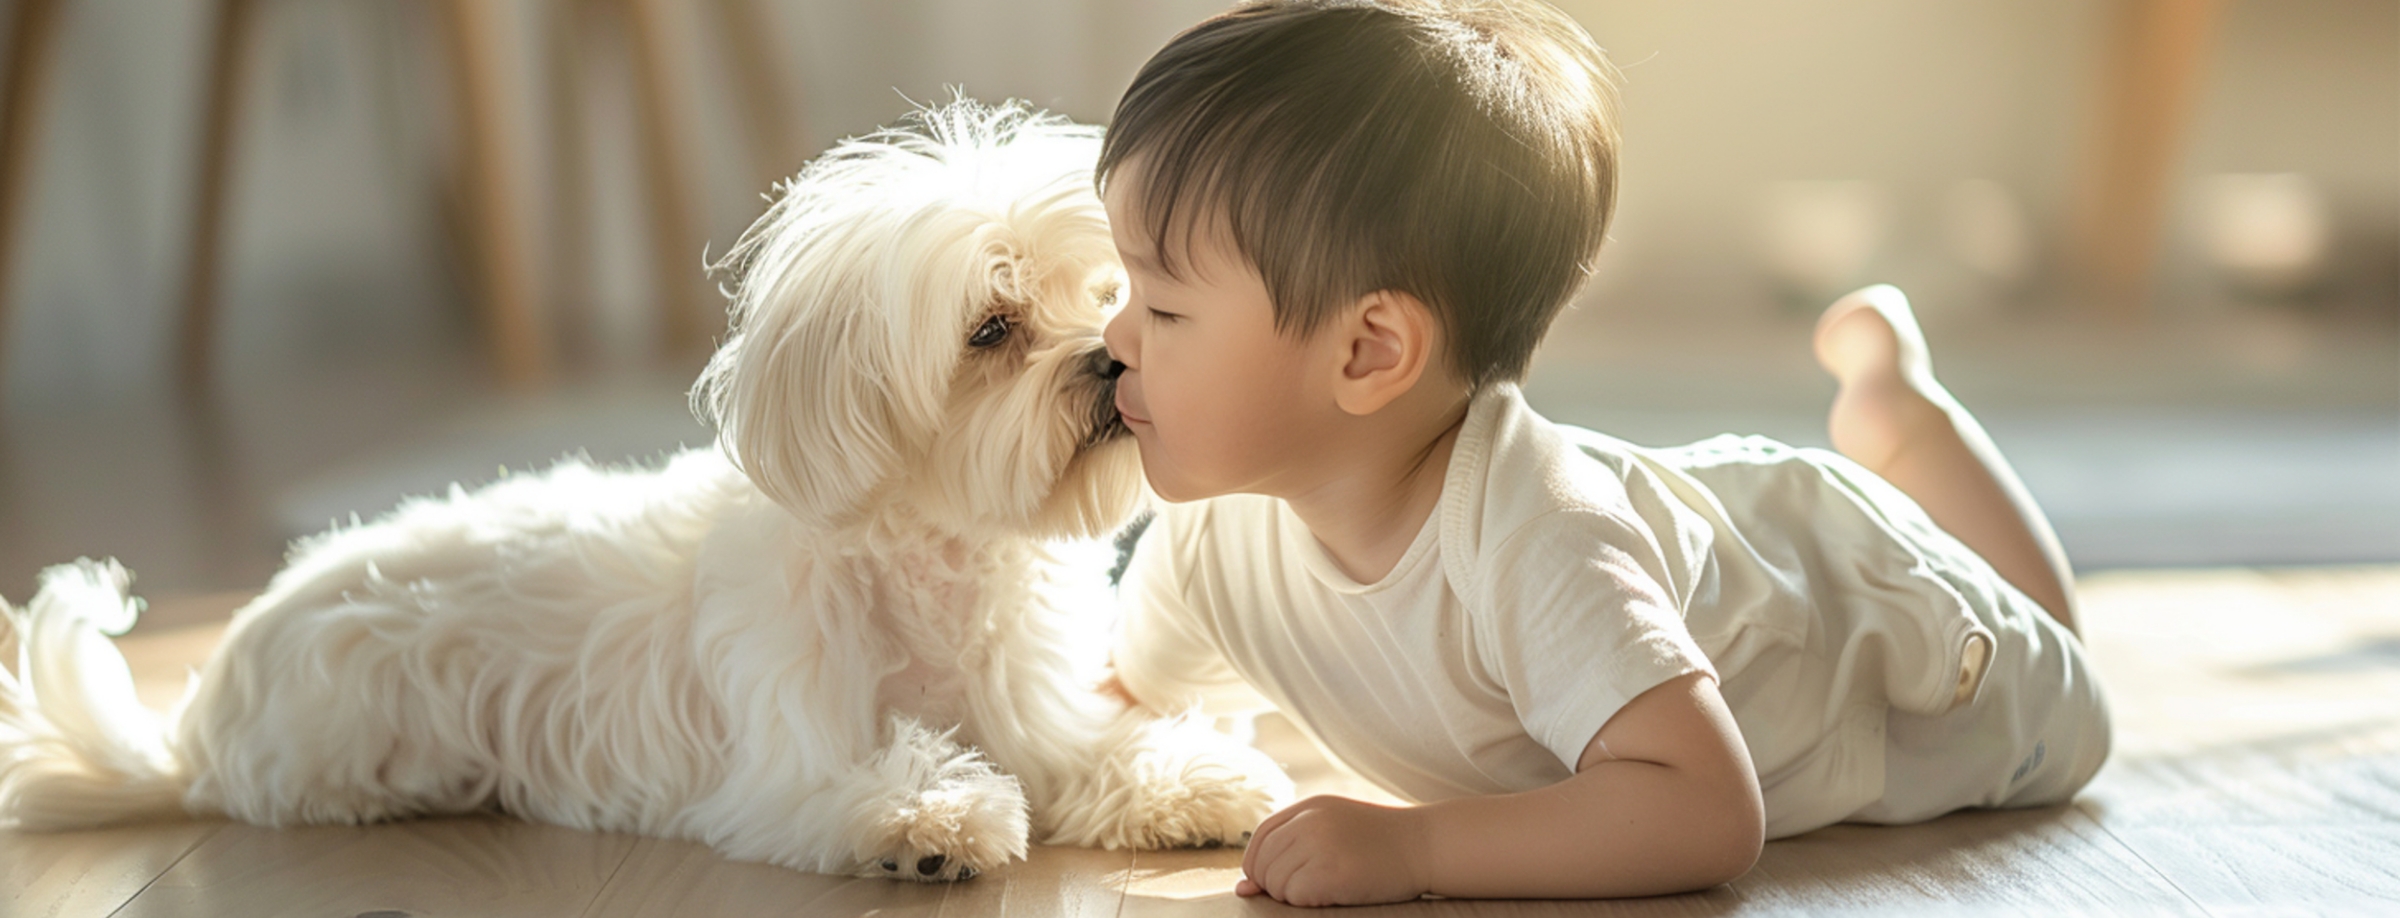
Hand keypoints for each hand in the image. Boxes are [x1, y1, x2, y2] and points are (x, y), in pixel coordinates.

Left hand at [1235, 795, 1428, 906]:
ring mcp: (1319, 844)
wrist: (1427, 846)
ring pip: (1275, 882)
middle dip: (1274, 884)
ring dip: (1291, 896)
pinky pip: (1293, 895)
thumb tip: (1243, 888)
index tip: (1267, 882)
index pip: (1261, 836)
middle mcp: (1309, 821)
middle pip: (1263, 862)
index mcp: (1309, 806)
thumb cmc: (1382, 845)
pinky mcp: (1330, 871)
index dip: (1257, 864)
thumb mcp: (1334, 831)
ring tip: (1325, 890)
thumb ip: (1291, 850)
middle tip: (1306, 890)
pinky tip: (1332, 895)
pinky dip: (1305, 902)